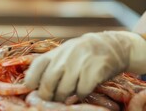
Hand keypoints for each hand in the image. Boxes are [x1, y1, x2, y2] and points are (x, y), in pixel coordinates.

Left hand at [24, 31, 145, 101]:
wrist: (115, 46)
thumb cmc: (86, 53)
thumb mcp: (67, 52)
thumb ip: (53, 64)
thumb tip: (34, 85)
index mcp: (58, 51)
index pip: (38, 66)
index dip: (31, 80)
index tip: (31, 89)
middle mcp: (67, 55)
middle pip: (48, 82)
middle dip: (48, 95)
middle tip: (52, 99)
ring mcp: (81, 62)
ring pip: (63, 90)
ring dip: (65, 97)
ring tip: (69, 94)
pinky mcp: (94, 71)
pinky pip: (81, 91)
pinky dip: (81, 95)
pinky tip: (84, 90)